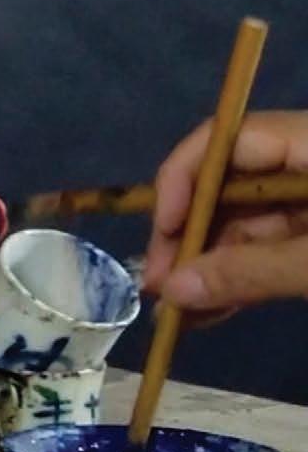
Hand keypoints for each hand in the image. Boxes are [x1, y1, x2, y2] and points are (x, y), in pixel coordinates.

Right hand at [142, 112, 307, 318]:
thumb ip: (251, 271)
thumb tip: (171, 291)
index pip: (226, 139)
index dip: (185, 178)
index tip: (165, 230)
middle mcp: (302, 165)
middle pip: (227, 185)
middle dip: (189, 235)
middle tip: (158, 284)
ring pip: (243, 225)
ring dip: (207, 266)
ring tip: (173, 311)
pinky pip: (267, 250)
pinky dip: (238, 279)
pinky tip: (205, 311)